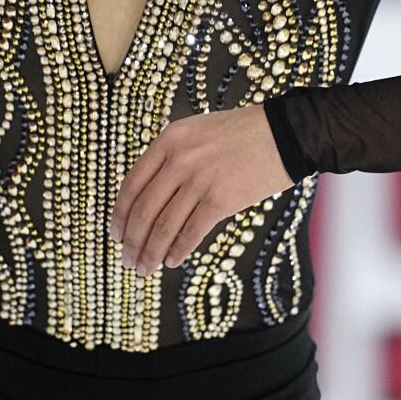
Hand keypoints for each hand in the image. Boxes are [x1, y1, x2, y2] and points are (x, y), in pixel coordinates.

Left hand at [109, 103, 296, 274]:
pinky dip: (178, 250)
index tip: (116, 234)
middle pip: (144, 209)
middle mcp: (179, 159)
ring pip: (164, 225)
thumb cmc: (241, 133)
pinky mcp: (221, 200)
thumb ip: (172, 157)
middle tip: (128, 260)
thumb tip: (151, 197)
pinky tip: (172, 261)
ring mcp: (199, 180)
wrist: (284, 133)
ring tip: (145, 268)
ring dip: (151, 252)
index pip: (132, 184)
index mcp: (168, 140)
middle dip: (132, 241)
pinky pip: (191, 232)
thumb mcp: (196, 132)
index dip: (120, 214)